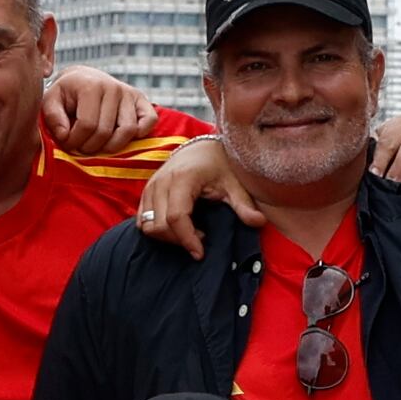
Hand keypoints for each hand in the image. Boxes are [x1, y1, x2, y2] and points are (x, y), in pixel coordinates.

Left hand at [45, 67, 158, 150]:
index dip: (75, 141)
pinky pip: (149, 121)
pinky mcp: (142, 100)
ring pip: (128, 131)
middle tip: (80, 147)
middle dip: (90, 147)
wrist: (82, 79)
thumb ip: (52, 117)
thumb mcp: (51, 102)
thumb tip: (65, 134)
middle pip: (106, 132)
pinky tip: (121, 138)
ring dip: (112, 147)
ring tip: (97, 146)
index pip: (87, 125)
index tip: (67, 142)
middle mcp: (113, 87)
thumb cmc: (65, 95)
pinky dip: (140, 134)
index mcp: (90, 86)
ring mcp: (129, 93)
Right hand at [131, 135, 233, 258]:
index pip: (176, 217)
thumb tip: (259, 222)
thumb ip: (244, 205)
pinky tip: (177, 227)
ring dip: (166, 236)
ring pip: (147, 225)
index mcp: (182, 179)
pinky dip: (156, 229)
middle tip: (200, 238)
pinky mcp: (146, 191)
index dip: (187, 239)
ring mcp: (151, 186)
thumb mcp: (234, 183)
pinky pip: (141, 219)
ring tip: (189, 232)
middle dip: (178, 239)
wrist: (201, 147)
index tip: (200, 252)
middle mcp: (162, 182)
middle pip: (159, 225)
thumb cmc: (218, 164)